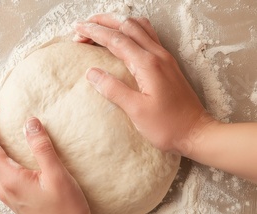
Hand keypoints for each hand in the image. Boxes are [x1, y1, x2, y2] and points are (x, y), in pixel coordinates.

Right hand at [74, 14, 216, 155]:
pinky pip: (148, 36)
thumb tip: (91, 73)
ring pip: (139, 27)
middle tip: (82, 26)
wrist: (196, 132)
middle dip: (102, 22)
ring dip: (117, 22)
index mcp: (148, 64)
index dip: (94, 32)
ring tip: (100, 26)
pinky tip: (124, 37)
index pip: (116, 40)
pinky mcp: (167, 64)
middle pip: (127, 26)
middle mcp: (157, 55)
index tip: (77, 30)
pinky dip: (131, 30)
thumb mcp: (136, 111)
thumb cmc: (168, 126)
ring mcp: (164, 57)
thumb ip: (113, 89)